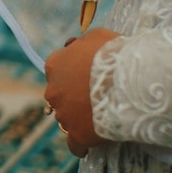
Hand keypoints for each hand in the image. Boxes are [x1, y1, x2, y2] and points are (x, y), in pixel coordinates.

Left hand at [44, 28, 119, 156]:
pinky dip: (80, 144)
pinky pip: (74, 144)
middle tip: (95, 95)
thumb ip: (81, 43)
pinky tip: (87, 144)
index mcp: (54, 65)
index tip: (86, 73)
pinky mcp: (77, 134)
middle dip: (73, 94)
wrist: (128, 80)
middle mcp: (52, 90)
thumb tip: (76, 45)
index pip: (56, 68)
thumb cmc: (113, 53)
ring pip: (66, 117)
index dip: (72, 70)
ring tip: (100, 115)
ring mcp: (63, 114)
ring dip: (79, 116)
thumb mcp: (95, 37)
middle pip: (59, 94)